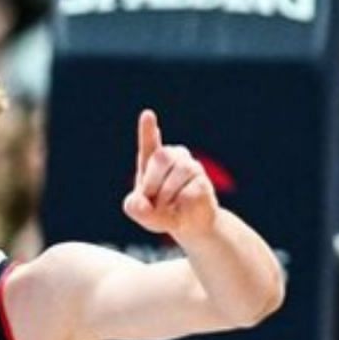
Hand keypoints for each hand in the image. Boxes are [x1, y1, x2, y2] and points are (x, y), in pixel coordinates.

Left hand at [123, 110, 218, 238]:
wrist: (191, 225)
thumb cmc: (163, 213)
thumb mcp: (142, 213)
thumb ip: (135, 208)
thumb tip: (140, 203)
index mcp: (153, 160)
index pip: (150, 143)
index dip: (147, 130)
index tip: (148, 115)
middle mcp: (174, 158)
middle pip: (162, 156)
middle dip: (152, 181)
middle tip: (150, 198)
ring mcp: (190, 167)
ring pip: (179, 172)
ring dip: (167, 194)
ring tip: (168, 206)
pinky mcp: (203, 182)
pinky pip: (189, 191)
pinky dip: (181, 204)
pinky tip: (182, 207)